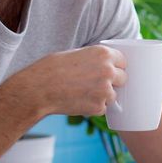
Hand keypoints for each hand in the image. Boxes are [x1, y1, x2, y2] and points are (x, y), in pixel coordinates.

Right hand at [5, 45, 126, 116]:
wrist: (38, 89)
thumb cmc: (51, 69)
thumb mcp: (76, 54)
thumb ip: (94, 59)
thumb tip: (105, 65)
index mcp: (103, 54)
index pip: (123, 61)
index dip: (116, 66)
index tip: (111, 70)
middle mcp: (108, 71)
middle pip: (123, 78)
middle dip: (113, 82)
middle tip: (96, 83)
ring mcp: (105, 91)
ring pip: (113, 95)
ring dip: (103, 96)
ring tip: (82, 93)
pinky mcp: (98, 107)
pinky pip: (102, 108)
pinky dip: (93, 107)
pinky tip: (78, 101)